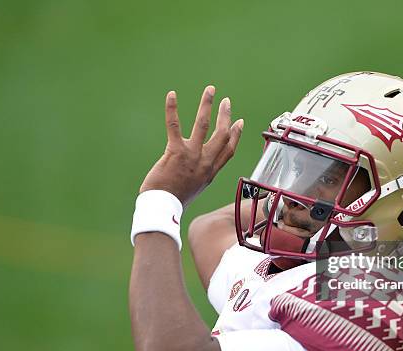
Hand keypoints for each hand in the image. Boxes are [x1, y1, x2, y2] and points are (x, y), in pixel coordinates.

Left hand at [140, 86, 243, 206]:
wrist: (163, 208)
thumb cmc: (173, 201)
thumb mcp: (193, 190)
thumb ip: (196, 177)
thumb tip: (193, 173)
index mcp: (209, 172)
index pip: (228, 150)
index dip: (236, 135)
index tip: (239, 122)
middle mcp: (205, 162)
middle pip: (221, 134)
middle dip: (225, 115)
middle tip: (226, 101)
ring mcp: (192, 156)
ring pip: (203, 124)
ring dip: (207, 104)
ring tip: (211, 90)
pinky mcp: (175, 152)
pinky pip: (174, 125)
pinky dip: (172, 108)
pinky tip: (172, 94)